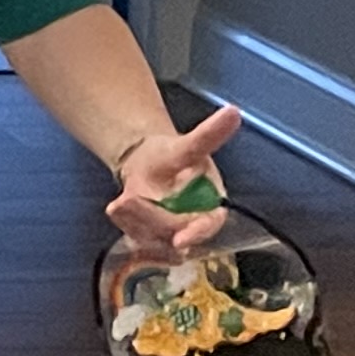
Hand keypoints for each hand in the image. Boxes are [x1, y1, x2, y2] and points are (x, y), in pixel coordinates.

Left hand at [106, 104, 243, 257]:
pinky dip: (125, 225)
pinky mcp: (154, 243)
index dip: (196, 233)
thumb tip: (232, 111)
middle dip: (150, 218)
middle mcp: (195, 227)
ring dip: (134, 221)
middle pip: (174, 235)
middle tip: (130, 198)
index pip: (209, 226)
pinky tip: (121, 208)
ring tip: (125, 199)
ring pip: (154, 242)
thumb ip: (207, 136)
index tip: (180, 240)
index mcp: (211, 206)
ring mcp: (174, 238)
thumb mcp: (186, 145)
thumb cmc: (172, 156)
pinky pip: (138, 243)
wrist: (146, 165)